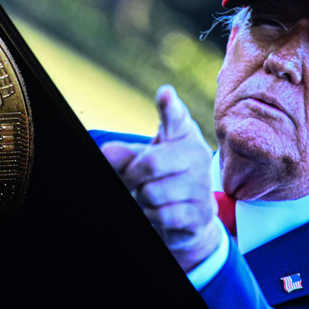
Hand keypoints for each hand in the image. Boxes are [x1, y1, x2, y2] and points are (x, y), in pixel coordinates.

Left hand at [101, 85, 221, 271]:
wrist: (191, 215)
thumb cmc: (163, 177)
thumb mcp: (142, 160)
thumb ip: (124, 155)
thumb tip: (106, 152)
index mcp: (182, 134)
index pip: (175, 117)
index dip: (169, 106)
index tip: (164, 93)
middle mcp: (197, 154)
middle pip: (150, 163)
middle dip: (131, 177)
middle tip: (130, 181)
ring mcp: (202, 183)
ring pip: (152, 193)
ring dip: (141, 199)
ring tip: (149, 197)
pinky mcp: (202, 211)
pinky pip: (163, 215)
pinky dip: (151, 215)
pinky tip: (158, 212)